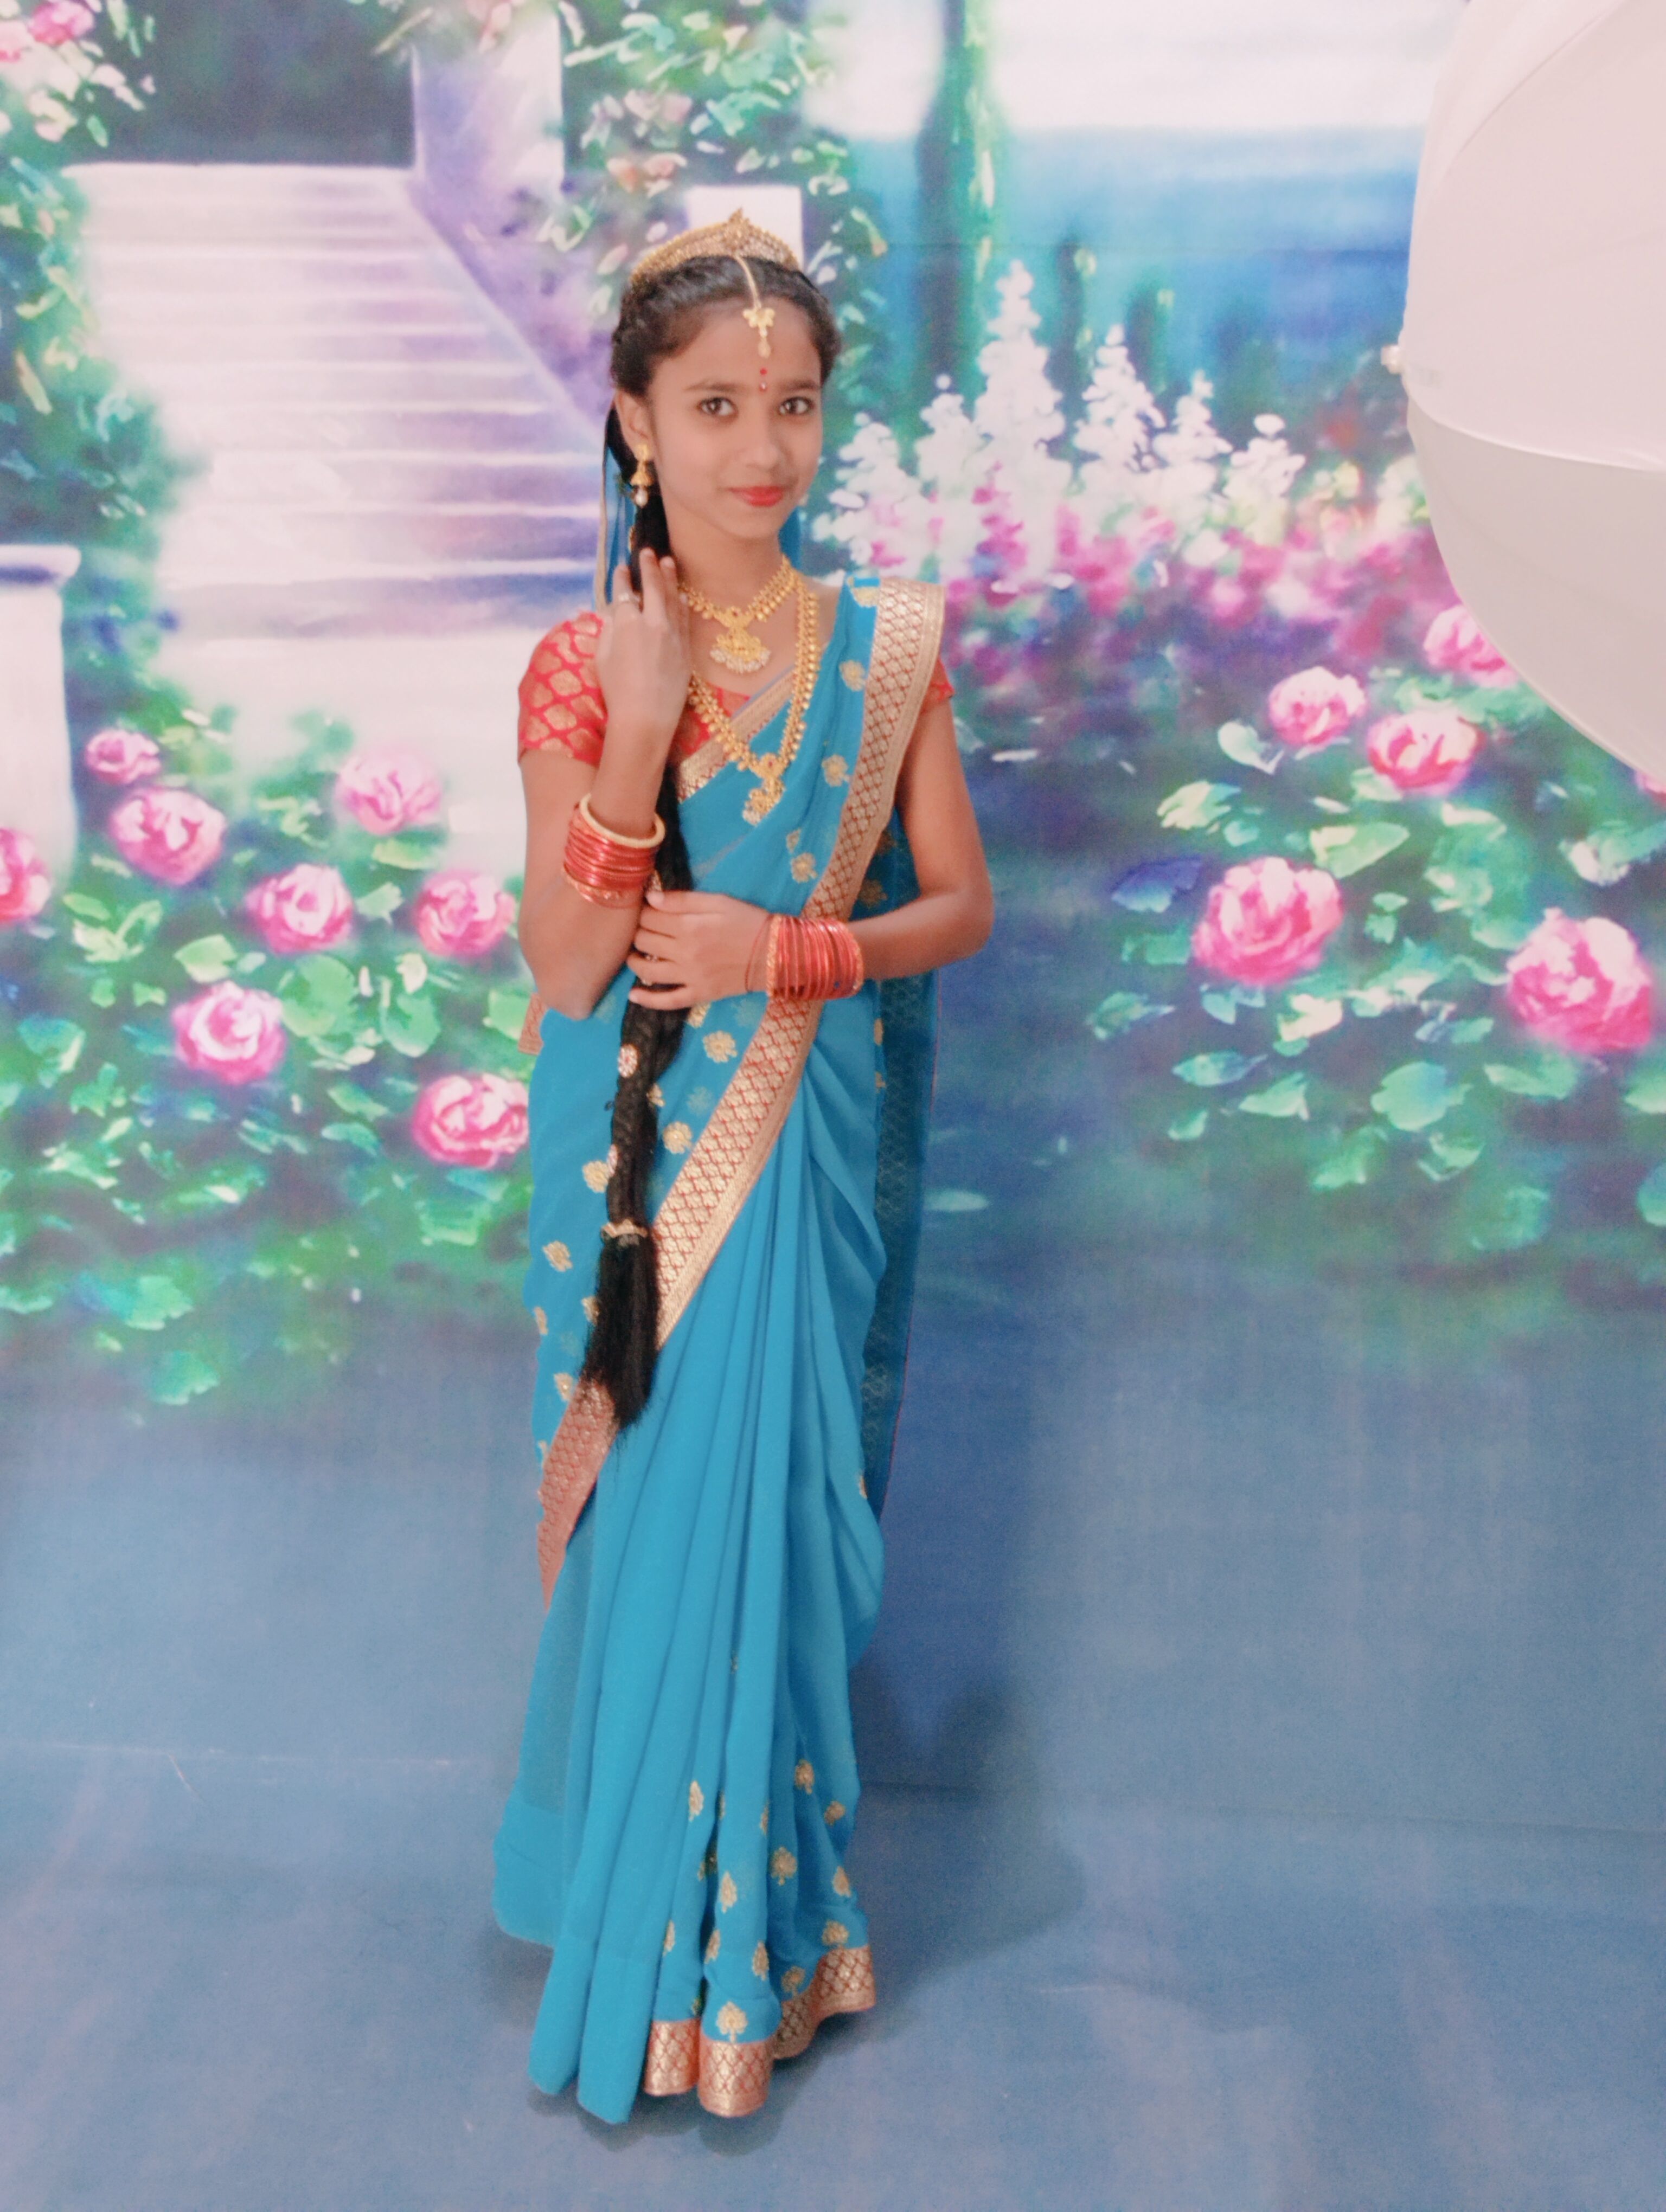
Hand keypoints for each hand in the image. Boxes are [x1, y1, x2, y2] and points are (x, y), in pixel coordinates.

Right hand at [593, 551, 692, 765]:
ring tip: (668, 562)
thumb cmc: (617, 692)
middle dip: (649, 566)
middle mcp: (652, 622)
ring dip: (669, 578)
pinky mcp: (685, 648)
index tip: (622, 567)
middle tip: (648, 551)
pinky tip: (681, 595)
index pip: (624, 592)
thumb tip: (616, 615)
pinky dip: (681, 603)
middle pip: (652, 586)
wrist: (645, 718)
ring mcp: (672, 634)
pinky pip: (684, 618)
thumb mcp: (602, 657)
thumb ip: (609, 631)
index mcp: (626, 623)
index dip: (622, 578)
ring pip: (672, 598)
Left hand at [626, 888, 772, 1009]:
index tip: (650, 911)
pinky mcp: (699, 994)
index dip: (644, 912)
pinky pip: (668, 1001)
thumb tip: (650, 898)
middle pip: (644, 941)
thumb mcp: (718, 901)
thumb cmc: (748, 921)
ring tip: (635, 954)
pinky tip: (634, 995)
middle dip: (640, 932)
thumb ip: (683, 900)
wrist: (775, 952)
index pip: (649, 918)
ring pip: (648, 970)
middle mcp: (685, 953)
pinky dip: (648, 1000)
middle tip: (647, 930)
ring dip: (635, 961)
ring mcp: (690, 977)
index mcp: (689, 926)